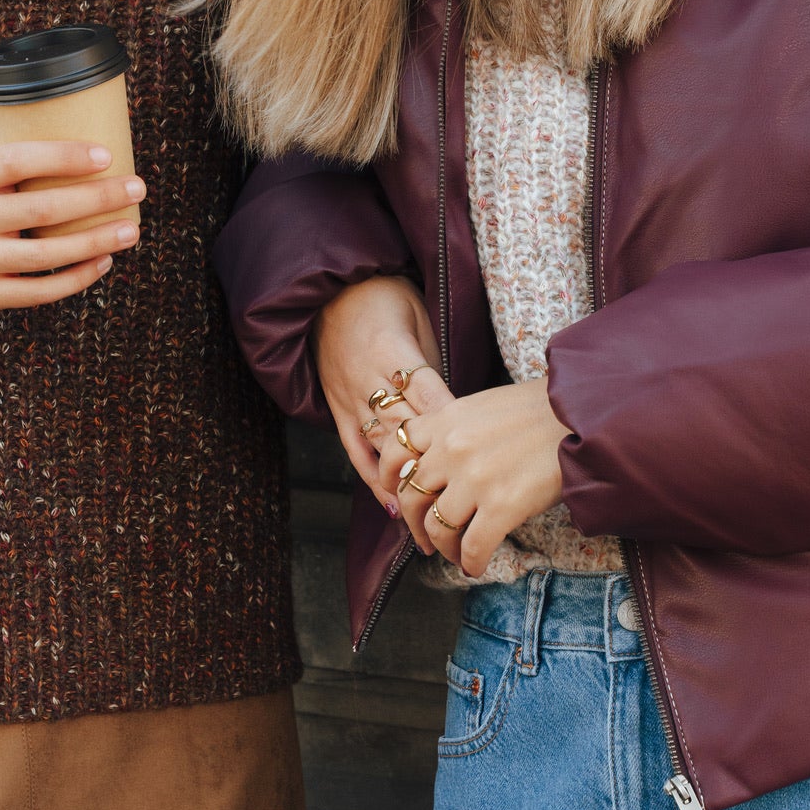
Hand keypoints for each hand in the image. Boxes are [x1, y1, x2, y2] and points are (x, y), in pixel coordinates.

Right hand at [0, 142, 146, 312]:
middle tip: (137, 188)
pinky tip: (105, 261)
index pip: (14, 160)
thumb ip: (18, 172)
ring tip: (131, 230)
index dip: (62, 157)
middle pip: (42, 209)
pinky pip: (40, 291)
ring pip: (46, 254)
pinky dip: (77, 277)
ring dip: (96, 241)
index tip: (106, 155)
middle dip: (97, 198)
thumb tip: (96, 157)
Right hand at [313, 275, 448, 527]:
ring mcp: (350, 400)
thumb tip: (458, 407)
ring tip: (431, 519)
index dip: (452, 426)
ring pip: (382, 448)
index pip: (428, 395)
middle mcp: (369, 382)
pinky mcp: (338, 411)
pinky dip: (372, 480)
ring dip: (407, 483)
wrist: (330, 291)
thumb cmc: (384, 299)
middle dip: (435, 467)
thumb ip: (431, 363)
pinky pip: (355, 451)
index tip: (478, 456)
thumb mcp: (417, 318)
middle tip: (465, 502)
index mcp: (392, 352)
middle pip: (406, 430)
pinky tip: (393, 505)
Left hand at [375, 379, 568, 577]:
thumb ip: (455, 429)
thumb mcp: (484, 407)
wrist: (583, 414)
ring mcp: (474, 479)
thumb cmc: (541, 409)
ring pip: (438, 527)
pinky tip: (475, 565)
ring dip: (443, 548)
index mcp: (445, 420)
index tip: (398, 495)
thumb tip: (439, 461)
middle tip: (424, 539)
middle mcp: (451, 448)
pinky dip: (470, 562)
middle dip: (415, 524)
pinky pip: (472, 546)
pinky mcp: (501, 506)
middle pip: (412, 496)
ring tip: (455, 554)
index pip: (395, 452)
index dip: (390, 480)